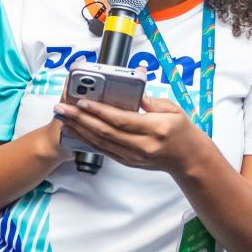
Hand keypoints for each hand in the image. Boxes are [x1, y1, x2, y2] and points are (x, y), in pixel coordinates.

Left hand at [54, 95, 203, 172]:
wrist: (189, 159)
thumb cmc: (182, 130)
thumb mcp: (173, 109)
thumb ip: (151, 100)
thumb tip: (133, 89)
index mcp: (155, 129)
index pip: (122, 119)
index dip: (100, 111)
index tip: (82, 101)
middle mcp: (142, 145)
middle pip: (106, 132)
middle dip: (80, 119)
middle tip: (62, 109)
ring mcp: (134, 156)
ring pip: (101, 143)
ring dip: (79, 130)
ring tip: (63, 118)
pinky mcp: (128, 162)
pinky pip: (104, 150)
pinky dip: (88, 140)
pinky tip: (76, 131)